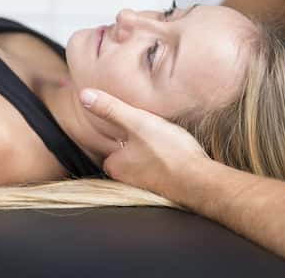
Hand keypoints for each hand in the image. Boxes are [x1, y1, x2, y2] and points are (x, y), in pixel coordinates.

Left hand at [79, 88, 210, 196]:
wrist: (200, 181)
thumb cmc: (168, 152)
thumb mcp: (136, 122)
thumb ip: (110, 109)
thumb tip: (84, 95)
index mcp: (115, 165)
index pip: (109, 146)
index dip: (122, 133)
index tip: (134, 125)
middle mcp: (127, 180)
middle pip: (127, 155)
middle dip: (138, 144)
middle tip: (152, 131)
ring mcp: (147, 186)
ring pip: (145, 163)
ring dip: (154, 153)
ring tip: (166, 141)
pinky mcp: (165, 189)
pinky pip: (161, 171)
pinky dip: (167, 162)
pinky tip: (177, 154)